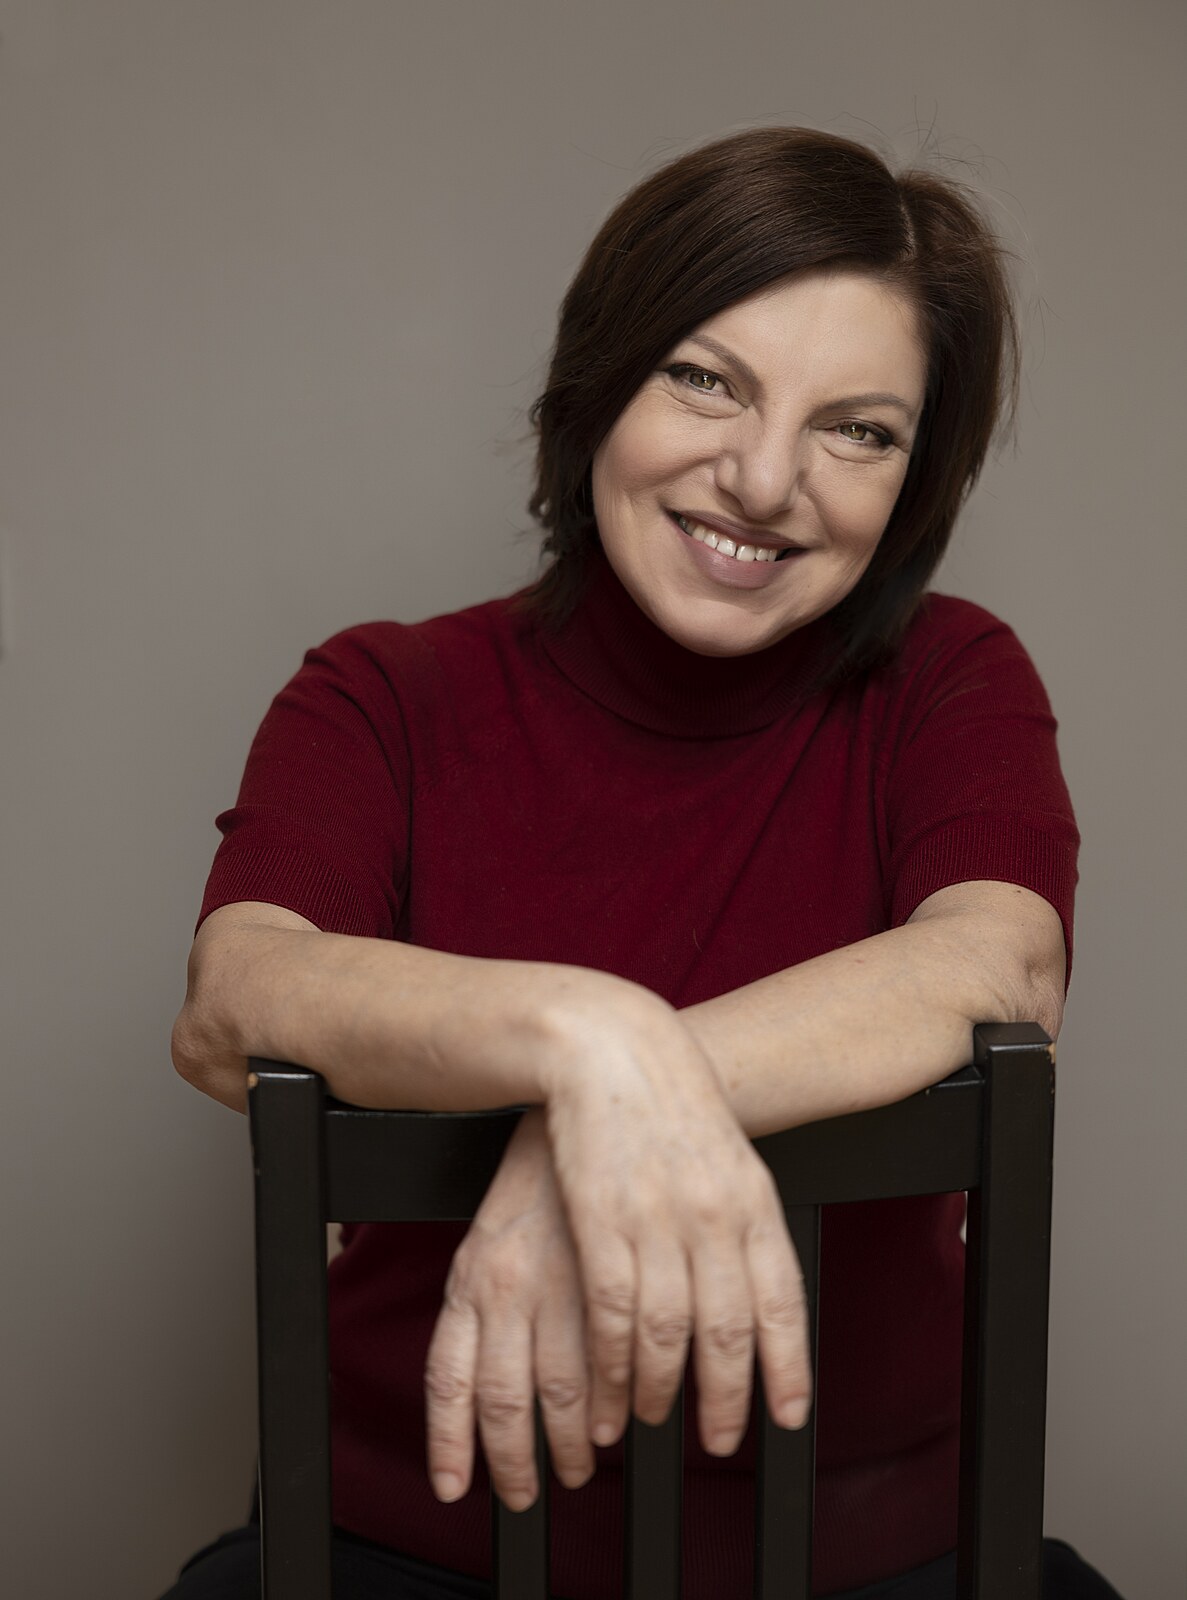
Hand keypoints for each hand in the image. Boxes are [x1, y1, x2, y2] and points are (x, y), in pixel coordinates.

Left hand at [425, 1109, 593, 1509]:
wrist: (602, 1101)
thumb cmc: (548, 1174)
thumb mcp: (494, 1233)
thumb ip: (486, 1298)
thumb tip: (484, 1367)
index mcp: (475, 1275)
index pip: (448, 1379)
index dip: (448, 1443)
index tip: (456, 1489)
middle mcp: (514, 1286)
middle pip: (504, 1403)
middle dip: (515, 1463)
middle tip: (527, 1494)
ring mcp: (567, 1285)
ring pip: (564, 1395)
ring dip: (574, 1444)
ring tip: (583, 1462)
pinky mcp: (621, 1279)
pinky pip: (617, 1363)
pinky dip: (620, 1403)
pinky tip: (628, 1416)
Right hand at [540, 982, 810, 1459]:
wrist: (609, 1046)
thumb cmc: (667, 1104)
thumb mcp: (728, 1158)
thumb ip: (744, 1224)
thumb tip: (757, 1295)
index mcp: (753, 1200)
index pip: (782, 1302)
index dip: (788, 1368)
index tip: (786, 1418)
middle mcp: (713, 1215)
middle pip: (727, 1330)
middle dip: (725, 1398)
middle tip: (717, 1438)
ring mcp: (656, 1218)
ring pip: (668, 1332)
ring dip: (661, 1389)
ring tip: (652, 1417)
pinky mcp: (600, 1220)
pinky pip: (613, 1312)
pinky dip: (613, 1361)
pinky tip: (609, 1385)